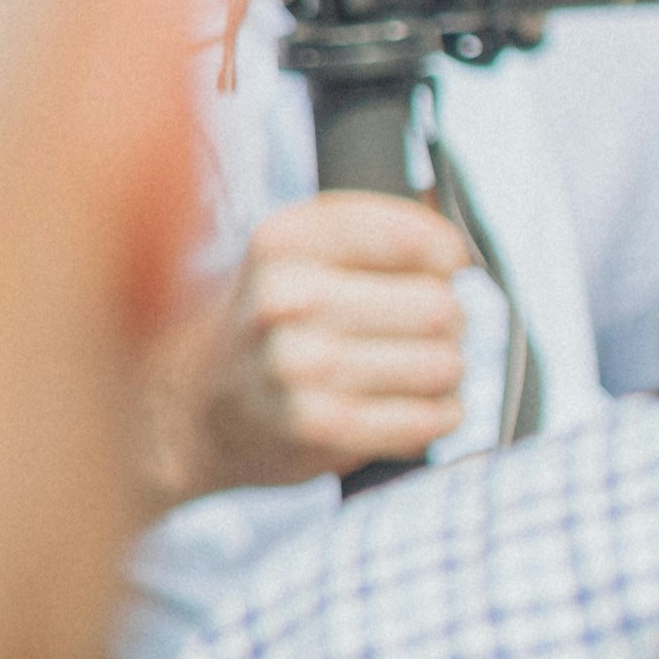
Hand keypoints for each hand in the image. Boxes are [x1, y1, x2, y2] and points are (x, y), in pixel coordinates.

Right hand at [145, 192, 476, 501]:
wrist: (194, 406)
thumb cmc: (272, 324)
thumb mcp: (302, 253)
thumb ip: (382, 233)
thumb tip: (464, 244)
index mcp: (288, 239)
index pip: (419, 239)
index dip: (446, 261)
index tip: (436, 273)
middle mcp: (288, 296)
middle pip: (441, 306)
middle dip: (449, 324)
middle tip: (423, 333)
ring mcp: (298, 364)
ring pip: (444, 364)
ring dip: (446, 373)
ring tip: (414, 372)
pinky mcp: (317, 425)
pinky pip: (429, 417)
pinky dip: (440, 416)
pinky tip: (417, 409)